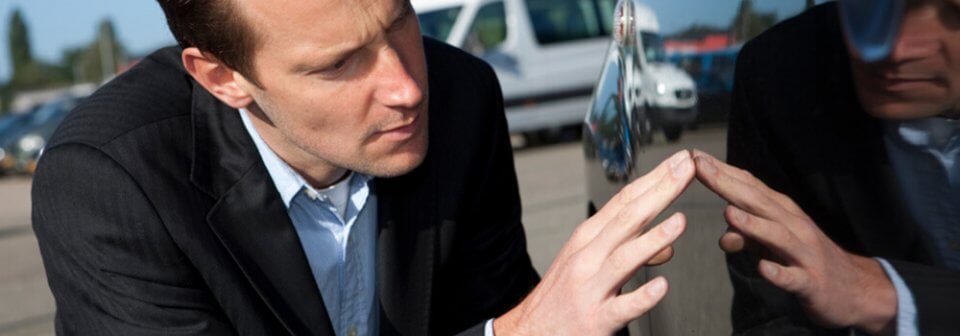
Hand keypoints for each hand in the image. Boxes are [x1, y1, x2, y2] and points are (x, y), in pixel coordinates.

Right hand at [495, 150, 694, 334]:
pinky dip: (642, 296)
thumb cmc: (561, 296)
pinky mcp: (596, 320)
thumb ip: (627, 249)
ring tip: (680, 222)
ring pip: (624, 259)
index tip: (679, 161)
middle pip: (627, 219)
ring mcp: (591, 289)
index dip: (654, 179)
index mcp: (587, 239)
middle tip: (687, 170)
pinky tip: (661, 286)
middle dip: (660, 192)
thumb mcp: (589, 265)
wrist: (529, 332)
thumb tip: (666, 246)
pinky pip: (623, 307)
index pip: (624, 202)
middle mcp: (588, 258)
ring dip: (653, 239)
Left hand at [691, 150, 896, 333]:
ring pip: (777, 236)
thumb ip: (746, 237)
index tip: (693, 155)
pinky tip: (763, 269)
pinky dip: (779, 272)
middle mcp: (793, 226)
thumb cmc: (805, 259)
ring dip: (753, 225)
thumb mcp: (772, 246)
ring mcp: (804, 254)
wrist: (854, 288)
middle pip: (758, 202)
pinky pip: (793, 277)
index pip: (749, 186)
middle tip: (699, 167)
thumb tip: (723, 235)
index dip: (721, 171)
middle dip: (728, 184)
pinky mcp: (811, 282)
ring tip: (728, 214)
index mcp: (781, 212)